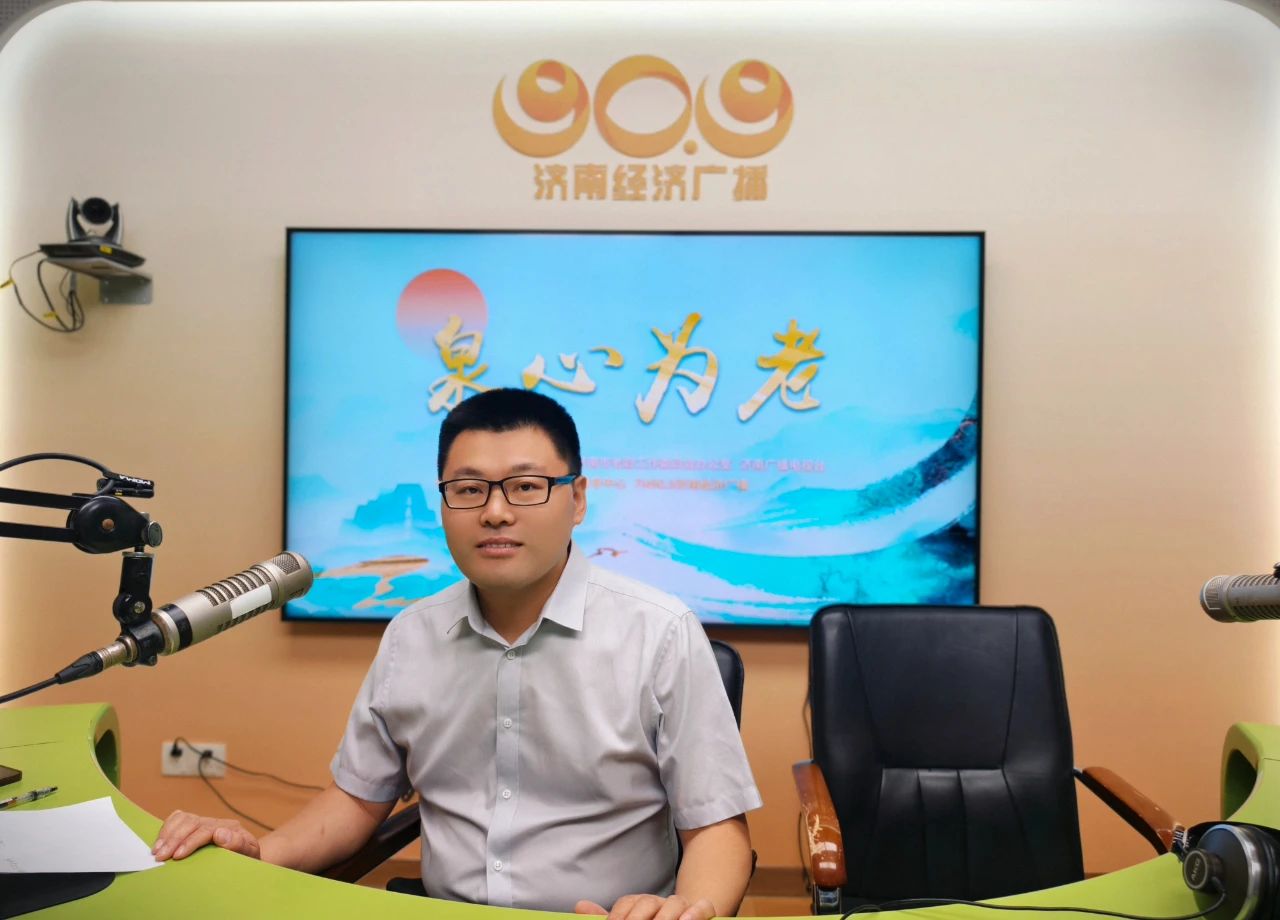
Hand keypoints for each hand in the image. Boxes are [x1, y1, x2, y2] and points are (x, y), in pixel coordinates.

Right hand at [151, 809, 260, 861]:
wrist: (247, 855)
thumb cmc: (246, 858)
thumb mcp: (250, 854)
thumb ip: (239, 844)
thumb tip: (220, 833)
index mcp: (231, 828)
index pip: (207, 830)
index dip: (191, 842)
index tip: (178, 855)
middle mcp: (217, 822)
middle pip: (192, 823)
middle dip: (174, 839)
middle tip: (160, 856)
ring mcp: (205, 821)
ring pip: (184, 819)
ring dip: (167, 834)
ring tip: (156, 851)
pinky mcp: (195, 824)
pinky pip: (179, 818)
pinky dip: (167, 827)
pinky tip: (159, 840)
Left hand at [575, 894, 716, 919]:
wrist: (686, 919)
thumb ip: (608, 919)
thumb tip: (580, 906)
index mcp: (641, 904)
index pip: (627, 904)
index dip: (618, 917)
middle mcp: (661, 902)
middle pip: (647, 902)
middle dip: (637, 919)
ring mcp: (682, 906)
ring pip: (673, 903)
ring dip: (665, 917)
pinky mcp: (703, 911)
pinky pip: (703, 906)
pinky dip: (696, 913)